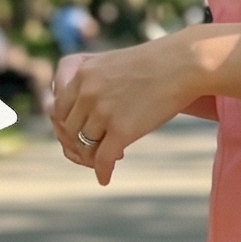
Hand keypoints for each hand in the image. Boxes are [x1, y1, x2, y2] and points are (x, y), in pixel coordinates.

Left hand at [50, 32, 210, 182]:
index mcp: (81, 73)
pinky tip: (105, 178)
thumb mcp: (110, 63)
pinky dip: (102, 172)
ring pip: (84, 147)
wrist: (183, 64)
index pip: (57, 109)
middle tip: (93, 150)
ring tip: (106, 160)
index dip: (66, 125)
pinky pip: (102, 160)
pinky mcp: (122, 130)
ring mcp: (103, 112)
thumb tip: (64, 109)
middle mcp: (87, 92)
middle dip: (78, 143)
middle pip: (69, 130)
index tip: (78, 132)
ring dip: (91, 158)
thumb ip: (88, 81)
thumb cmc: (152, 63)